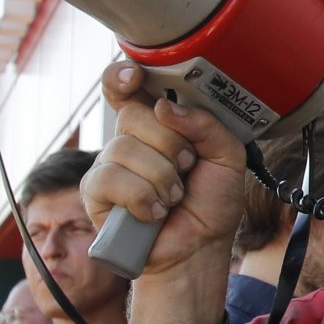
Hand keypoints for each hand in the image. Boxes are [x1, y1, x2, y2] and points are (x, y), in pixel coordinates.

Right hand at [83, 62, 250, 277]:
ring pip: (126, 149)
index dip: (123, 76)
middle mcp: (130, 138)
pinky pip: (112, 179)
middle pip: (135, 115)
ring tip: (173, 196)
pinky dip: (142, 198)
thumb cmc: (211, 202)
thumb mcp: (228, 156)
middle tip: (186, 167)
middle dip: (171, 144)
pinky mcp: (96, 192)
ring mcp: (110, 164)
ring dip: (162, 177)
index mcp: (159, 123)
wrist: (199, 248)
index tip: (134, 77)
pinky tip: (154, 212)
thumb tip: (165, 107)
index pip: (129, 88)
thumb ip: (207, 125)